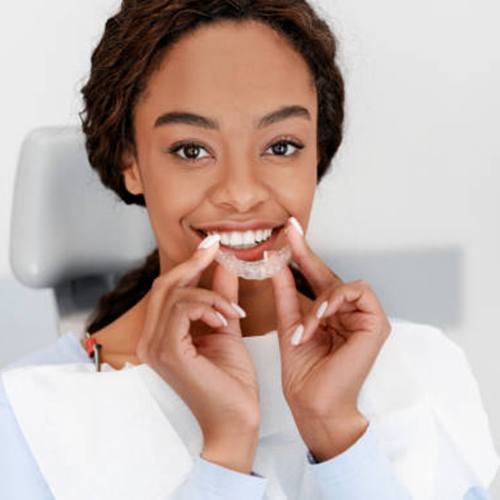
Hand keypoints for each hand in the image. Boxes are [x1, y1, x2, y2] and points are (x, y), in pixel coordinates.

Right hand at [135, 235, 260, 445]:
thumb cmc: (230, 383)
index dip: (188, 264)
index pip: (167, 290)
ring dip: (210, 294)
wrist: (236, 421)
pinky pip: (183, 309)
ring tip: (232, 311)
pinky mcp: (168, 352)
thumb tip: (223, 266)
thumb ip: (220, 297)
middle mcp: (150, 340)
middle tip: (217, 249)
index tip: (211, 245)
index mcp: (160, 335)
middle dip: (193, 264)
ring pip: (175, 294)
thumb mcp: (225, 328)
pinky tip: (226, 319)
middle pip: (164, 286)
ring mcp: (155, 347)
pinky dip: (208, 305)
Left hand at [267, 217, 391, 457]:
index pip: (315, 277)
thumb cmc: (303, 372)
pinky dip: (336, 301)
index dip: (302, 253)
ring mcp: (364, 317)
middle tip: (290, 232)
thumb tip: (278, 262)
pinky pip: (358, 292)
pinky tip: (322, 316)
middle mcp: (347, 312)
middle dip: (306, 254)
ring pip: (342, 284)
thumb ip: (286, 292)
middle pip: (329, 274)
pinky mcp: (377, 323)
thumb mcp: (289, 323)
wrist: (313, 403)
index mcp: (329, 313)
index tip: (288, 230)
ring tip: (307, 325)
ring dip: (320, 300)